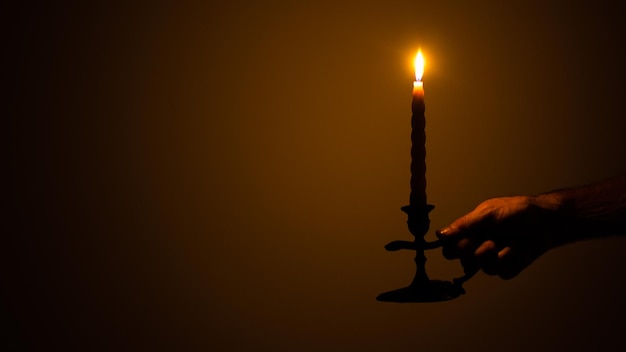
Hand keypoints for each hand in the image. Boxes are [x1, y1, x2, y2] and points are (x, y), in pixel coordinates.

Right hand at [436, 195, 561, 278]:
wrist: (546, 222)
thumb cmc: (518, 212)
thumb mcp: (488, 213)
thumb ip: (465, 224)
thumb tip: (440, 234)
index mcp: (470, 232)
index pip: (450, 248)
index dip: (456, 249)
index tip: (468, 242)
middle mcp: (478, 246)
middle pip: (465, 262)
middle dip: (480, 252)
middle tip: (492, 242)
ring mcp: (493, 259)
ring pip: (485, 268)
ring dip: (500, 254)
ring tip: (511, 241)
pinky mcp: (508, 268)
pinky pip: (503, 272)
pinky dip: (513, 260)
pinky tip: (521, 249)